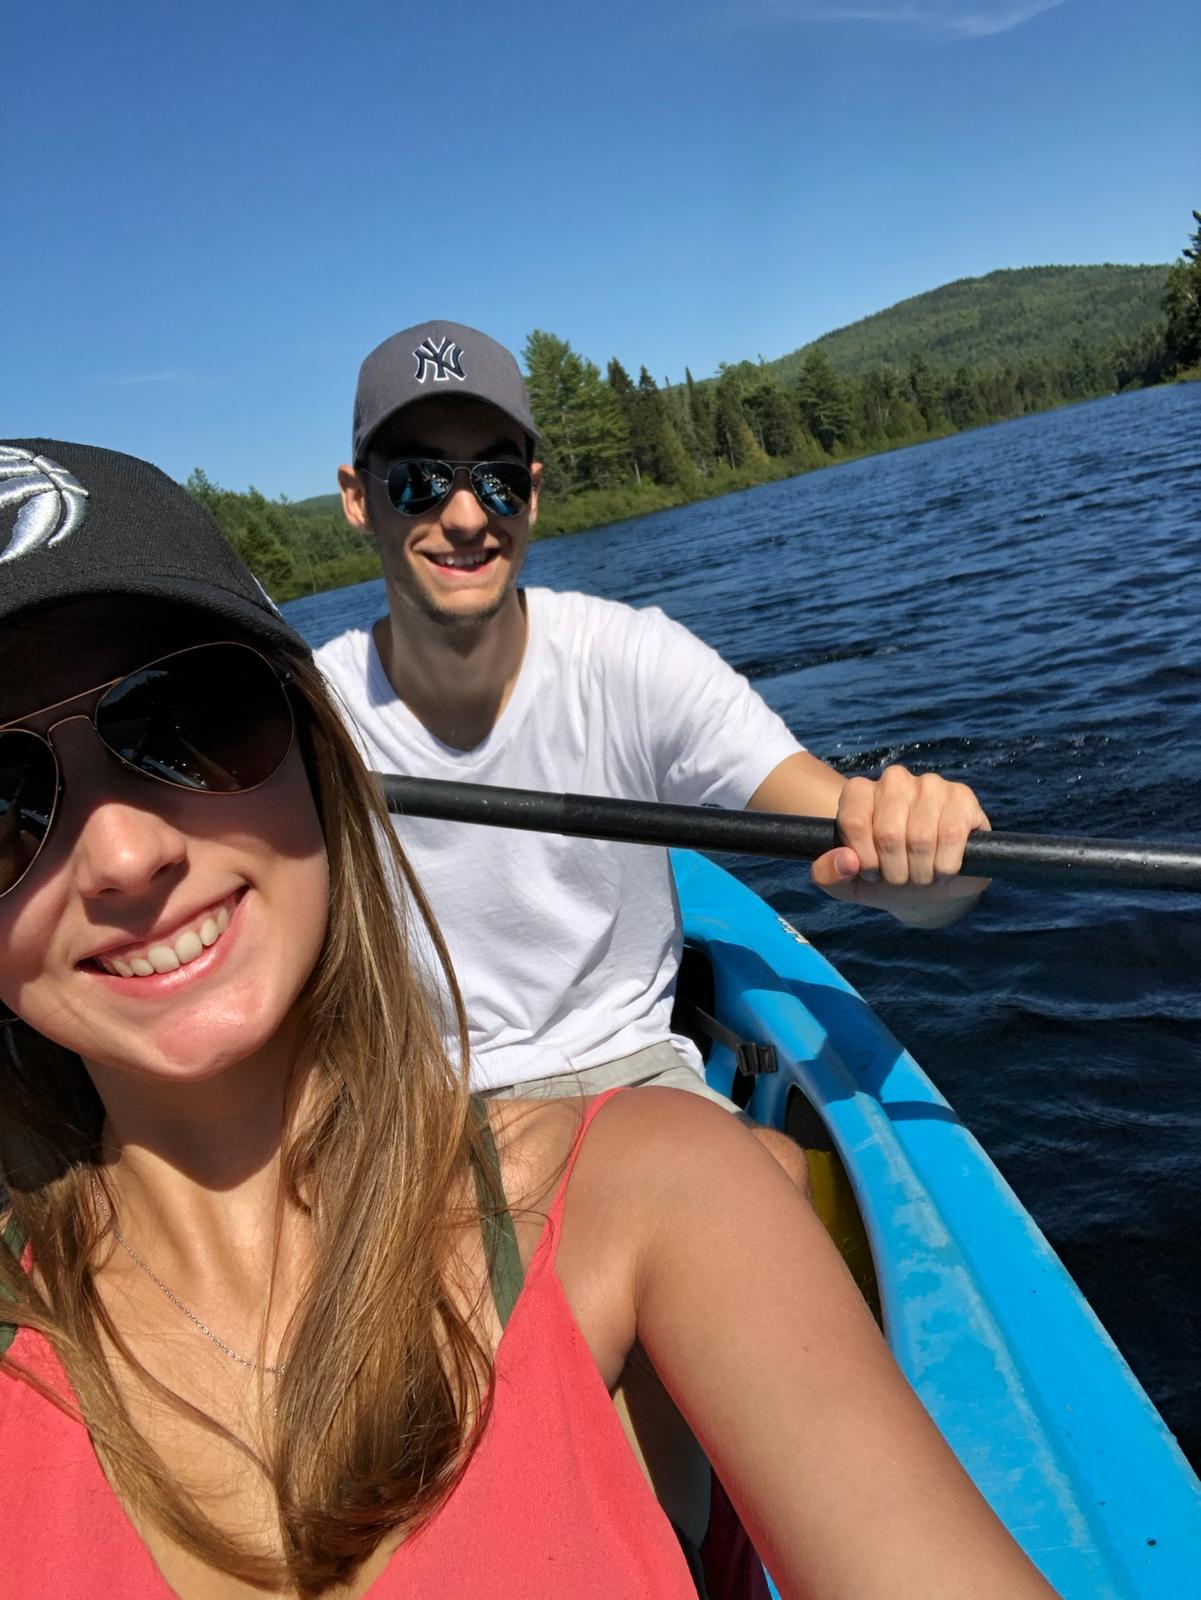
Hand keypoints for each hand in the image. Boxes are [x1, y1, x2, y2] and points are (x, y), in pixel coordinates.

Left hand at [811, 766, 990, 926]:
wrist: (926, 890)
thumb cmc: (882, 879)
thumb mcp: (844, 883)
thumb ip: (827, 874)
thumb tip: (847, 860)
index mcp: (859, 792)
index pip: (854, 821)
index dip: (864, 858)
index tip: (871, 871)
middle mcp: (894, 780)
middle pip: (888, 832)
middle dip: (894, 870)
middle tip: (900, 877)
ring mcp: (930, 785)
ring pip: (921, 837)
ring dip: (921, 872)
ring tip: (921, 874)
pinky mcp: (962, 797)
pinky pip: (952, 835)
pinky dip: (945, 866)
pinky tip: (943, 869)